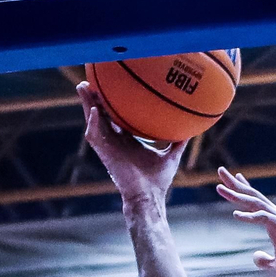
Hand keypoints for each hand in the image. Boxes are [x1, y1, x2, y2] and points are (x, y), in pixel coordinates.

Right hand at [78, 81, 184, 205]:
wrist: (148, 196)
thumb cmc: (158, 180)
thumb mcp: (171, 155)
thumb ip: (179, 142)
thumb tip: (192, 129)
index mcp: (127, 140)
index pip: (117, 117)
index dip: (113, 103)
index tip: (114, 87)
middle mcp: (115, 141)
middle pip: (101, 115)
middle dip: (95, 98)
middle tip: (92, 80)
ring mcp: (108, 147)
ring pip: (93, 121)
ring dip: (87, 105)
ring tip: (83, 88)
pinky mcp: (104, 154)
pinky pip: (94, 135)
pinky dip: (93, 123)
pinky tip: (93, 111)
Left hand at [215, 167, 275, 276]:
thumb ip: (265, 260)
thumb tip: (255, 256)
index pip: (258, 202)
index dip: (245, 189)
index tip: (235, 178)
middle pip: (254, 196)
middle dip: (236, 184)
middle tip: (220, 171)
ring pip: (255, 203)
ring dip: (236, 194)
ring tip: (219, 187)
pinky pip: (263, 217)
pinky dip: (249, 216)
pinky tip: (235, 215)